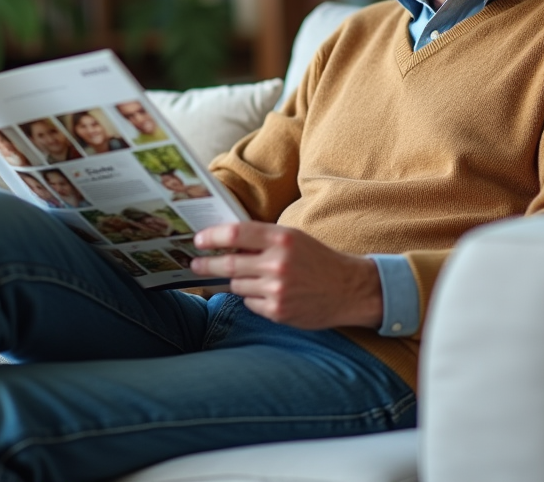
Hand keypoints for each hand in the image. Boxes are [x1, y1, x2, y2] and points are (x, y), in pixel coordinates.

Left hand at [190, 221, 383, 330]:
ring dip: (237, 281)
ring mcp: (277, 290)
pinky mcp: (278, 311)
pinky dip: (252, 298)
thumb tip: (225, 242)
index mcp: (282, 238)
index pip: (236, 233)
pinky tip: (268, 294)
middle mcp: (278, 263)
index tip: (198, 240)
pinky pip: (249, 303)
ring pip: (237, 284)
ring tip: (249, 278)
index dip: (212, 236)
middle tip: (195, 264)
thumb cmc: (318, 260)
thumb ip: (262, 239)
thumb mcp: (293, 239)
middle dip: (206, 264)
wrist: (349, 289)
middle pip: (228, 263)